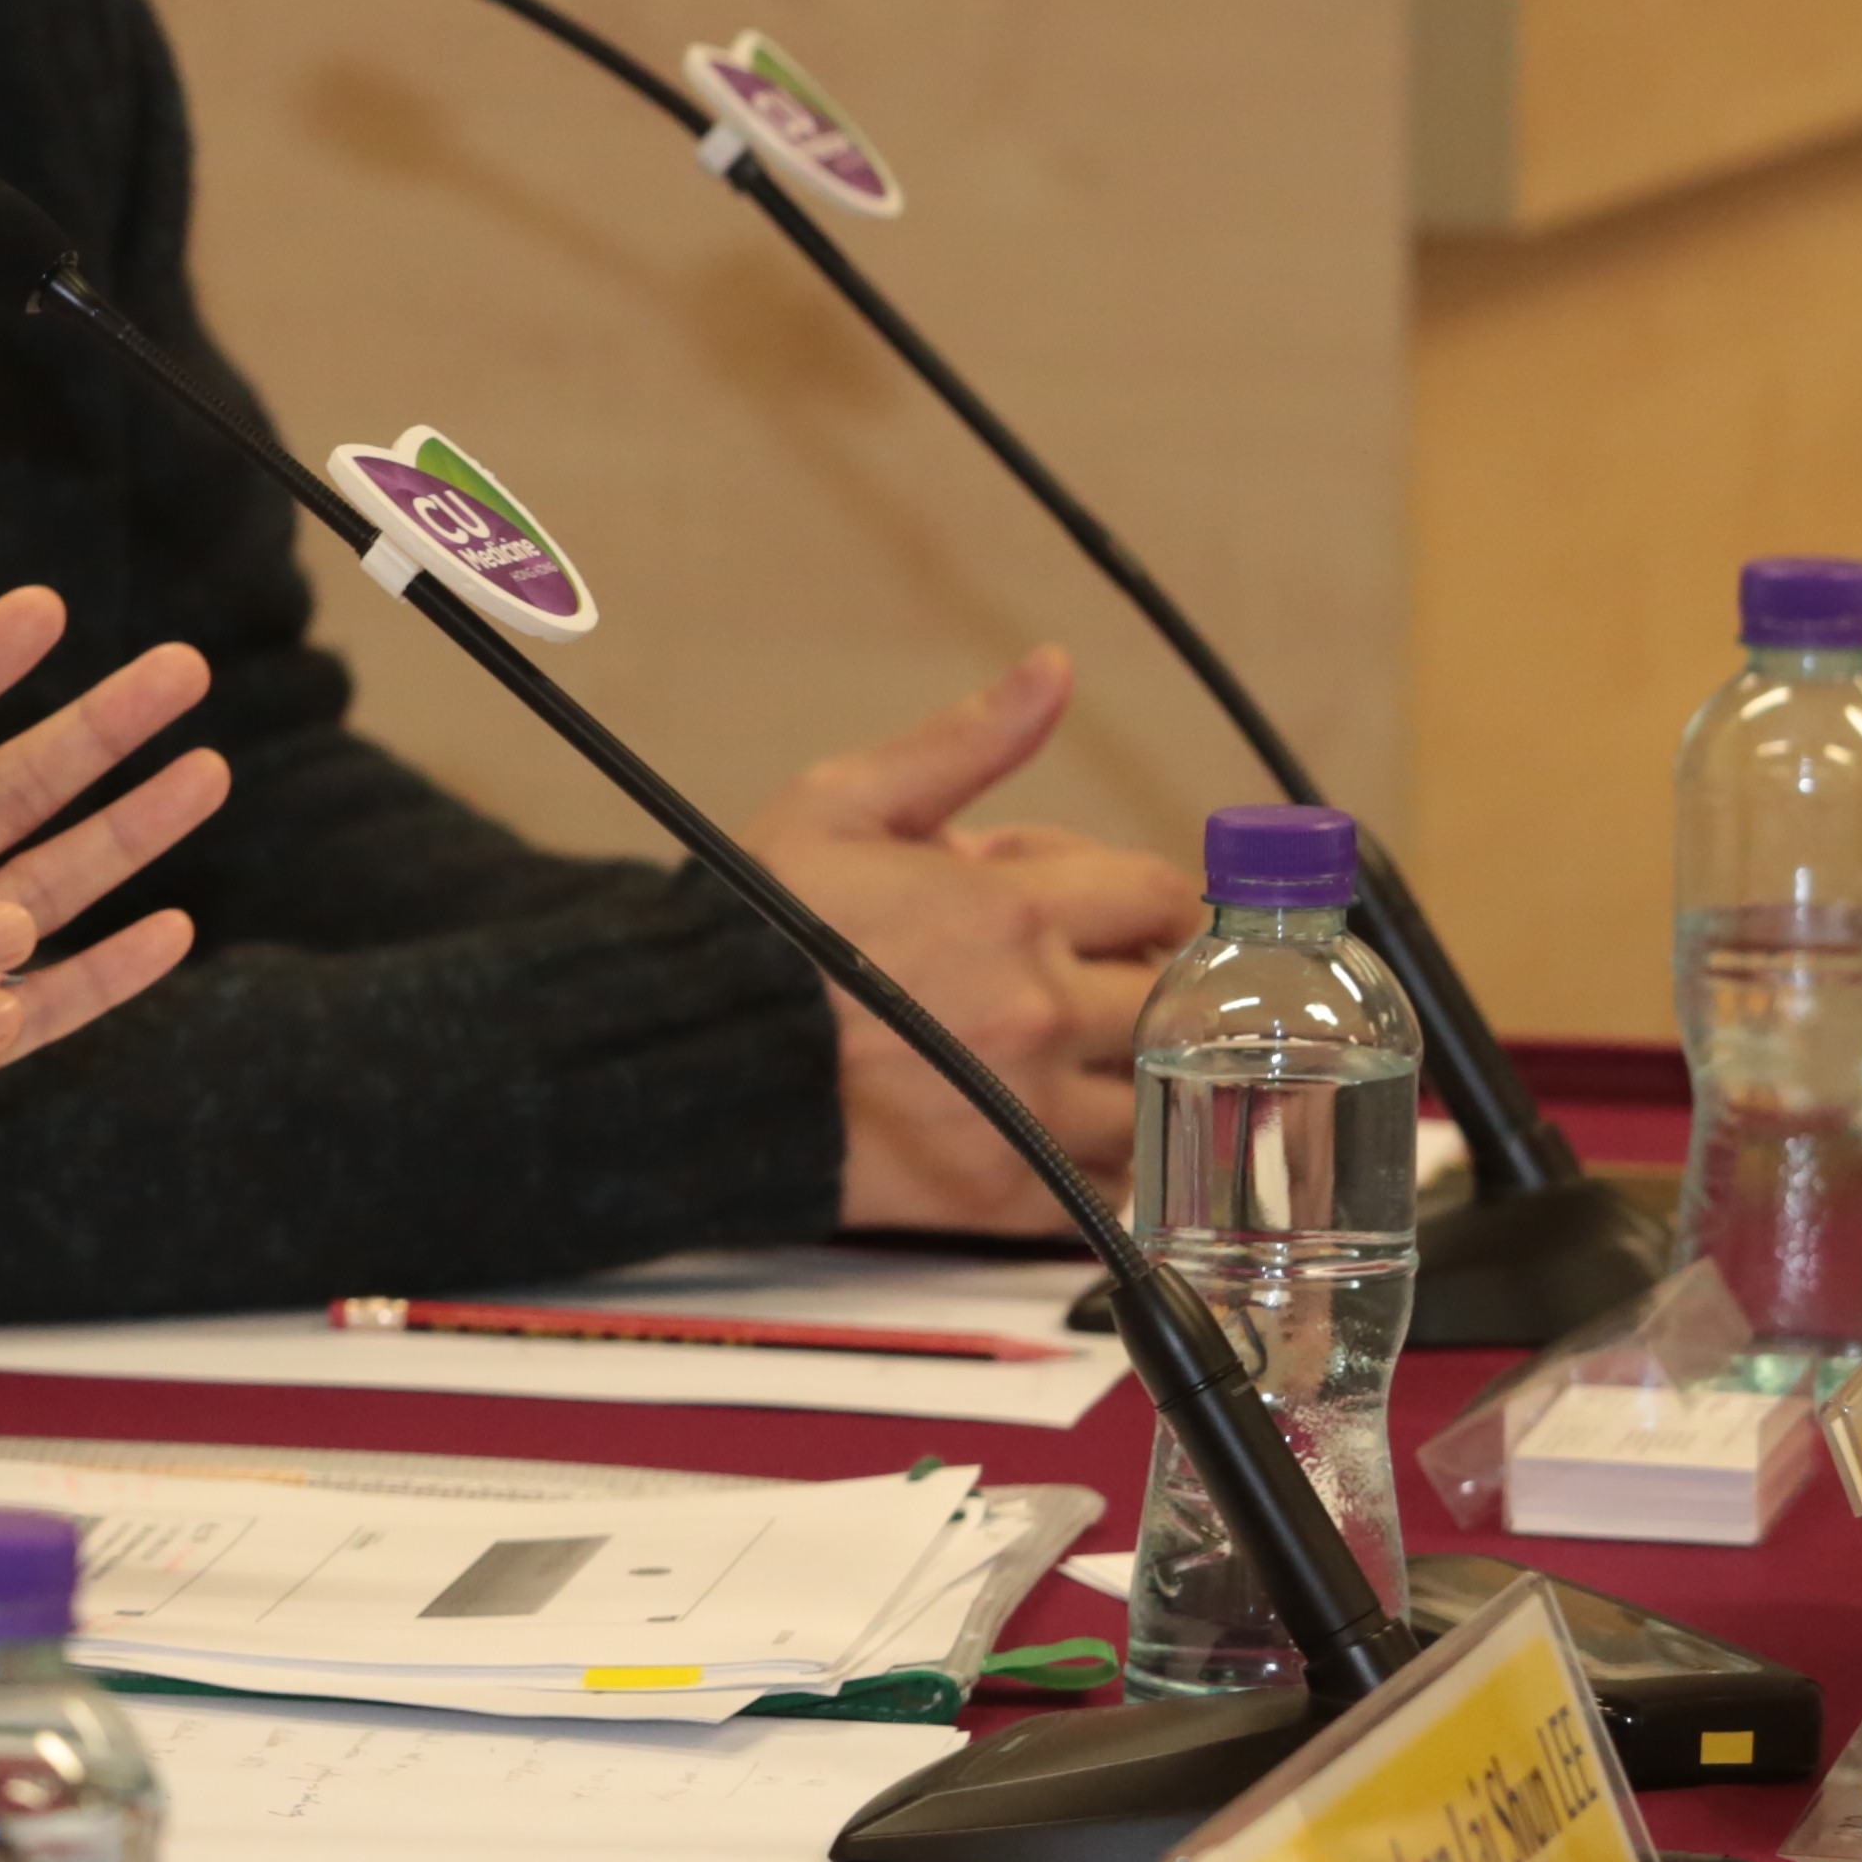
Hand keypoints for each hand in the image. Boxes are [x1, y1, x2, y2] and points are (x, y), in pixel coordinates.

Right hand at [739, 647, 1199, 1237]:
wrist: (687, 1064)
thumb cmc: (754, 934)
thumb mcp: (842, 804)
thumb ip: (963, 742)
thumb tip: (1053, 670)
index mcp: (1014, 910)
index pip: (1158, 895)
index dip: (1142, 897)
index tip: (1114, 913)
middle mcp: (1041, 1009)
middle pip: (1174, 996)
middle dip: (1150, 980)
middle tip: (1104, 984)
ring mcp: (1031, 1108)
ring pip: (1159, 1094)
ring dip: (1143, 1076)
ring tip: (1089, 1065)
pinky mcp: (1006, 1192)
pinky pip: (1115, 1187)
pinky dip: (1118, 1168)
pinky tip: (1076, 1140)